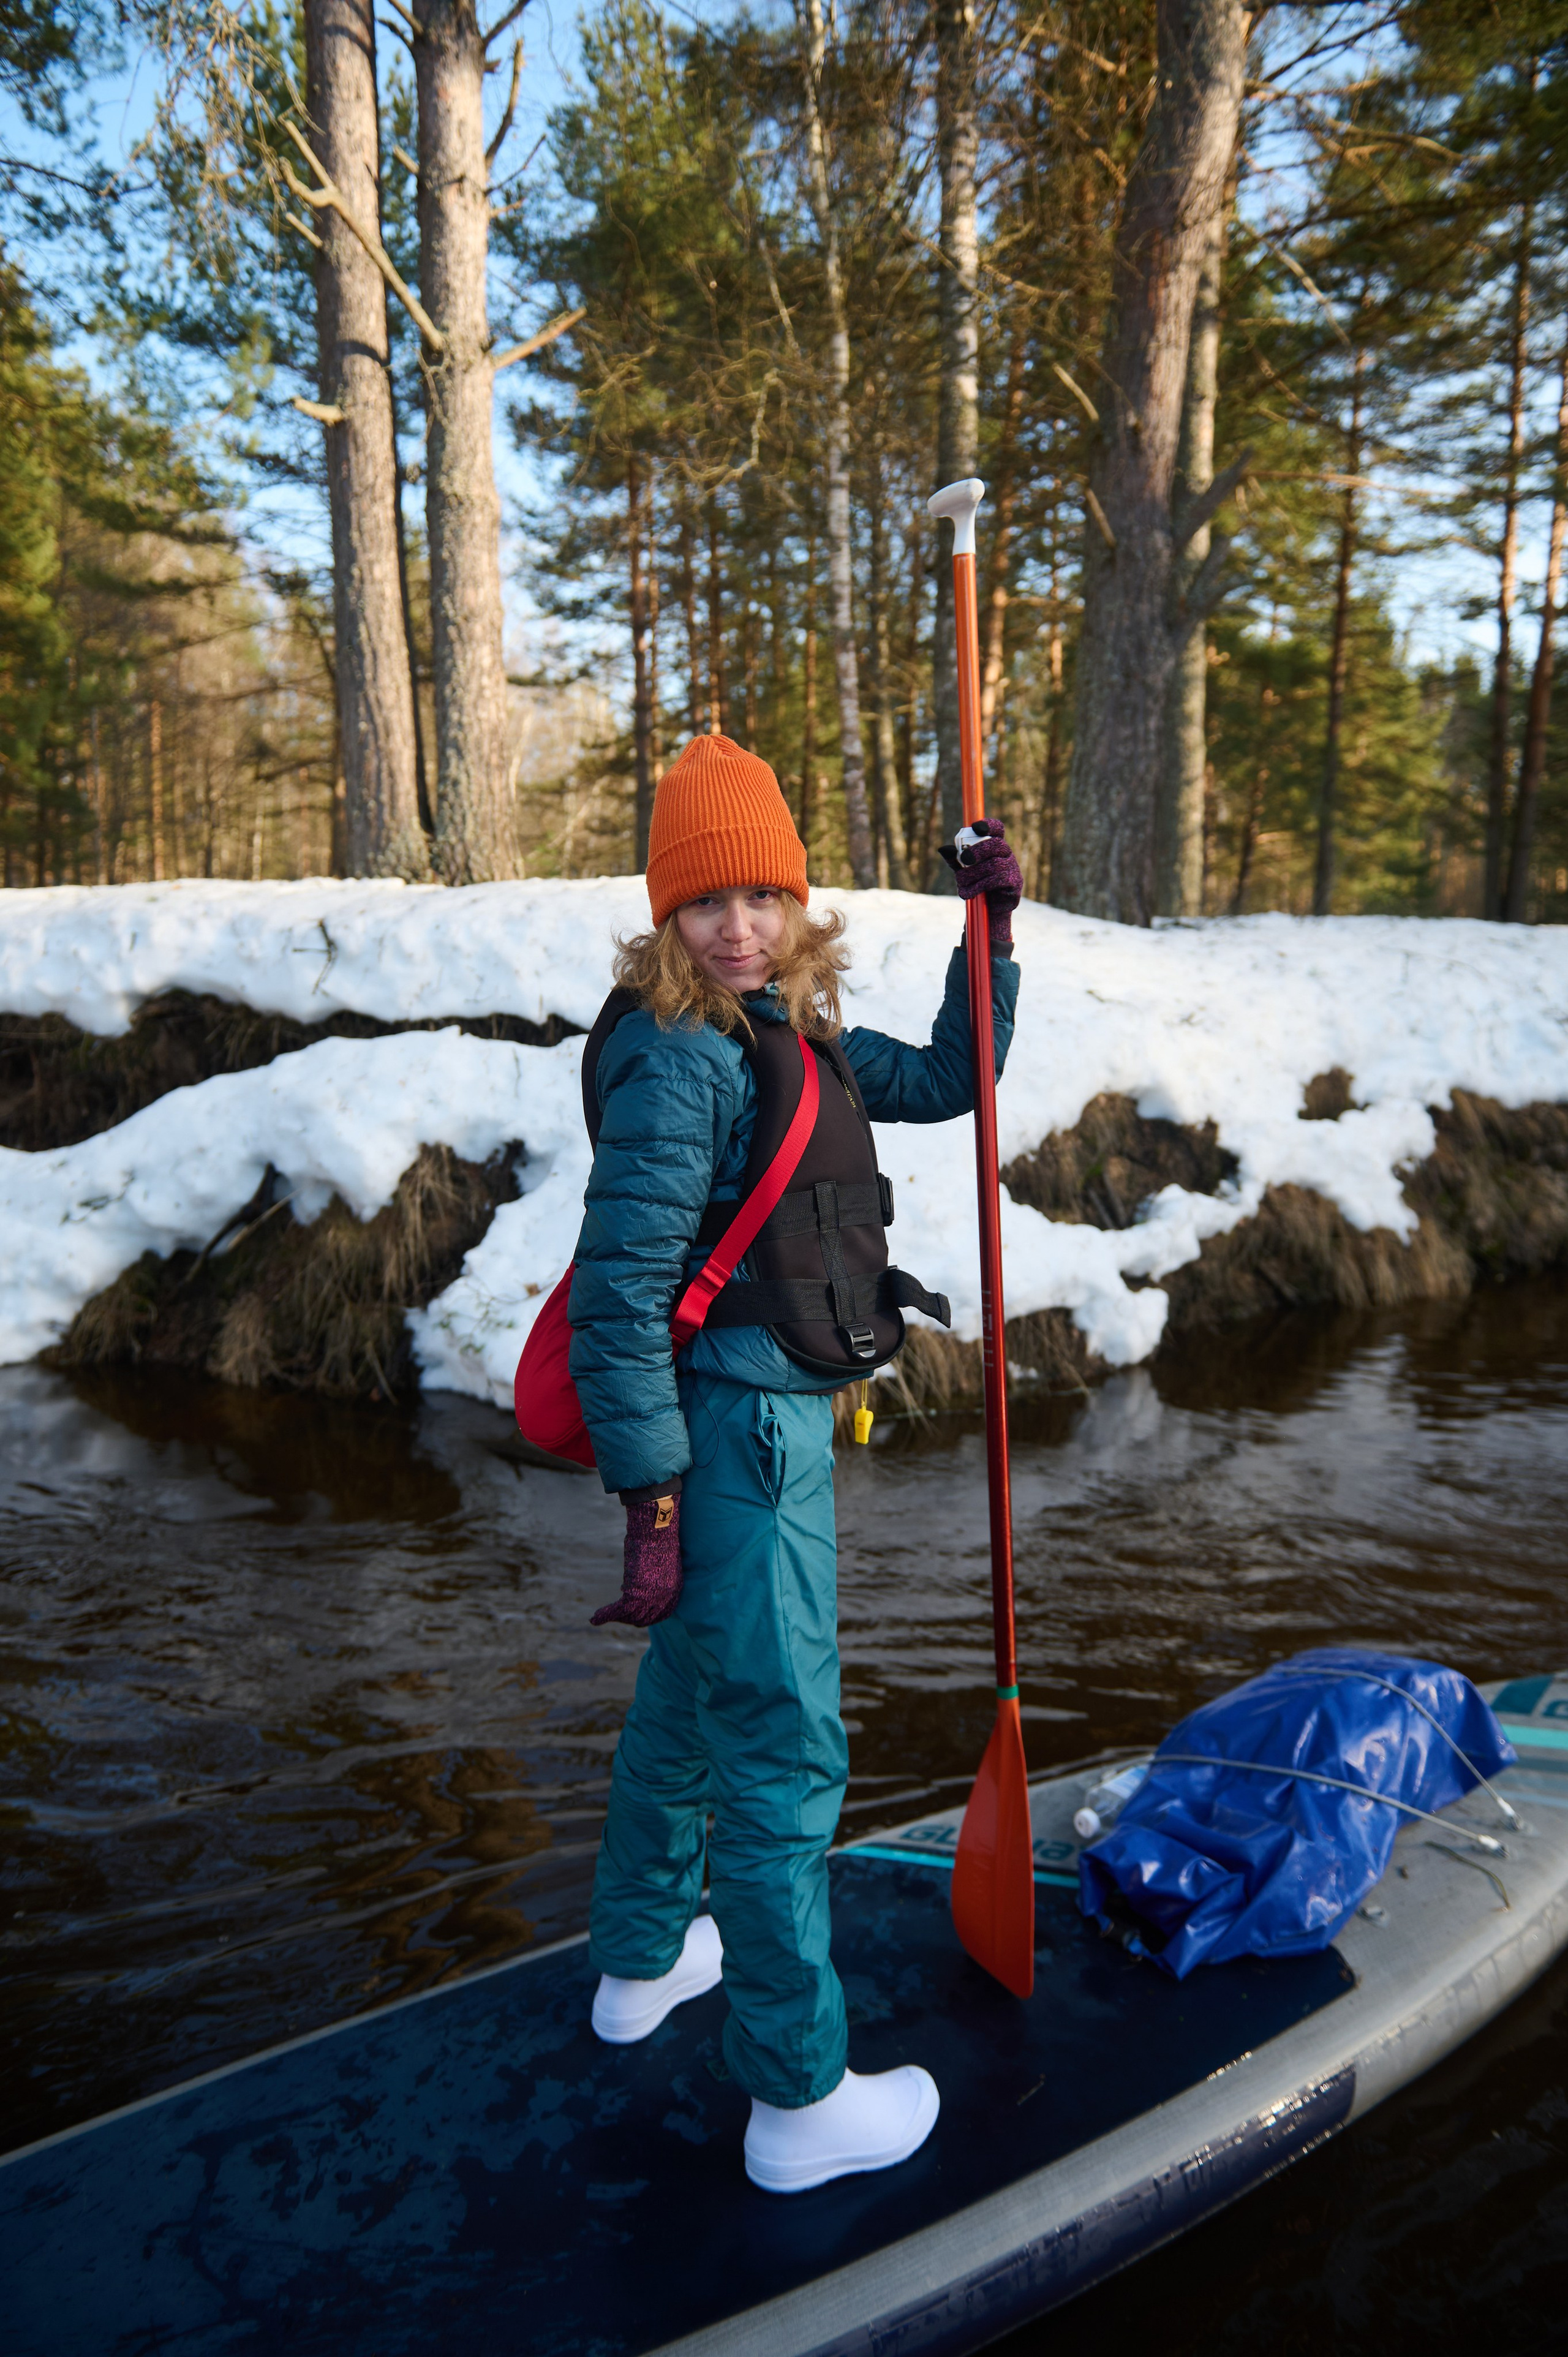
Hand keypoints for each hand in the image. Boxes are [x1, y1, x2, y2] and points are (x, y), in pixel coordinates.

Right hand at [591, 1494, 682, 1626]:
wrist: (657, 1529)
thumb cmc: (656, 1538)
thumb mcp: (658, 1560)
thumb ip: (651, 1576)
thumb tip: (631, 1583)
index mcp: (675, 1589)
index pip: (661, 1614)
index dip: (645, 1616)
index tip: (632, 1614)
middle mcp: (665, 1597)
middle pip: (645, 1618)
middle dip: (628, 1618)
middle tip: (616, 1613)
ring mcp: (652, 1596)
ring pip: (630, 1616)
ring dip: (615, 1618)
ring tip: (599, 1617)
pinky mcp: (636, 1593)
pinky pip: (619, 1610)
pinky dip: (605, 1615)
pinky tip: (595, 1618)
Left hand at [939, 819, 1022, 947]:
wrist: (988, 911)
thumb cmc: (976, 885)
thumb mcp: (963, 871)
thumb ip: (955, 860)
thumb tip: (944, 849)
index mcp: (995, 846)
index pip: (997, 829)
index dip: (988, 825)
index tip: (975, 827)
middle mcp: (1006, 854)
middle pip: (996, 844)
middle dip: (978, 850)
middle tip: (964, 859)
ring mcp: (1013, 868)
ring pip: (995, 864)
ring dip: (974, 873)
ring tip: (961, 883)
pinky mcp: (1015, 883)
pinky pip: (999, 879)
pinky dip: (981, 885)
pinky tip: (969, 892)